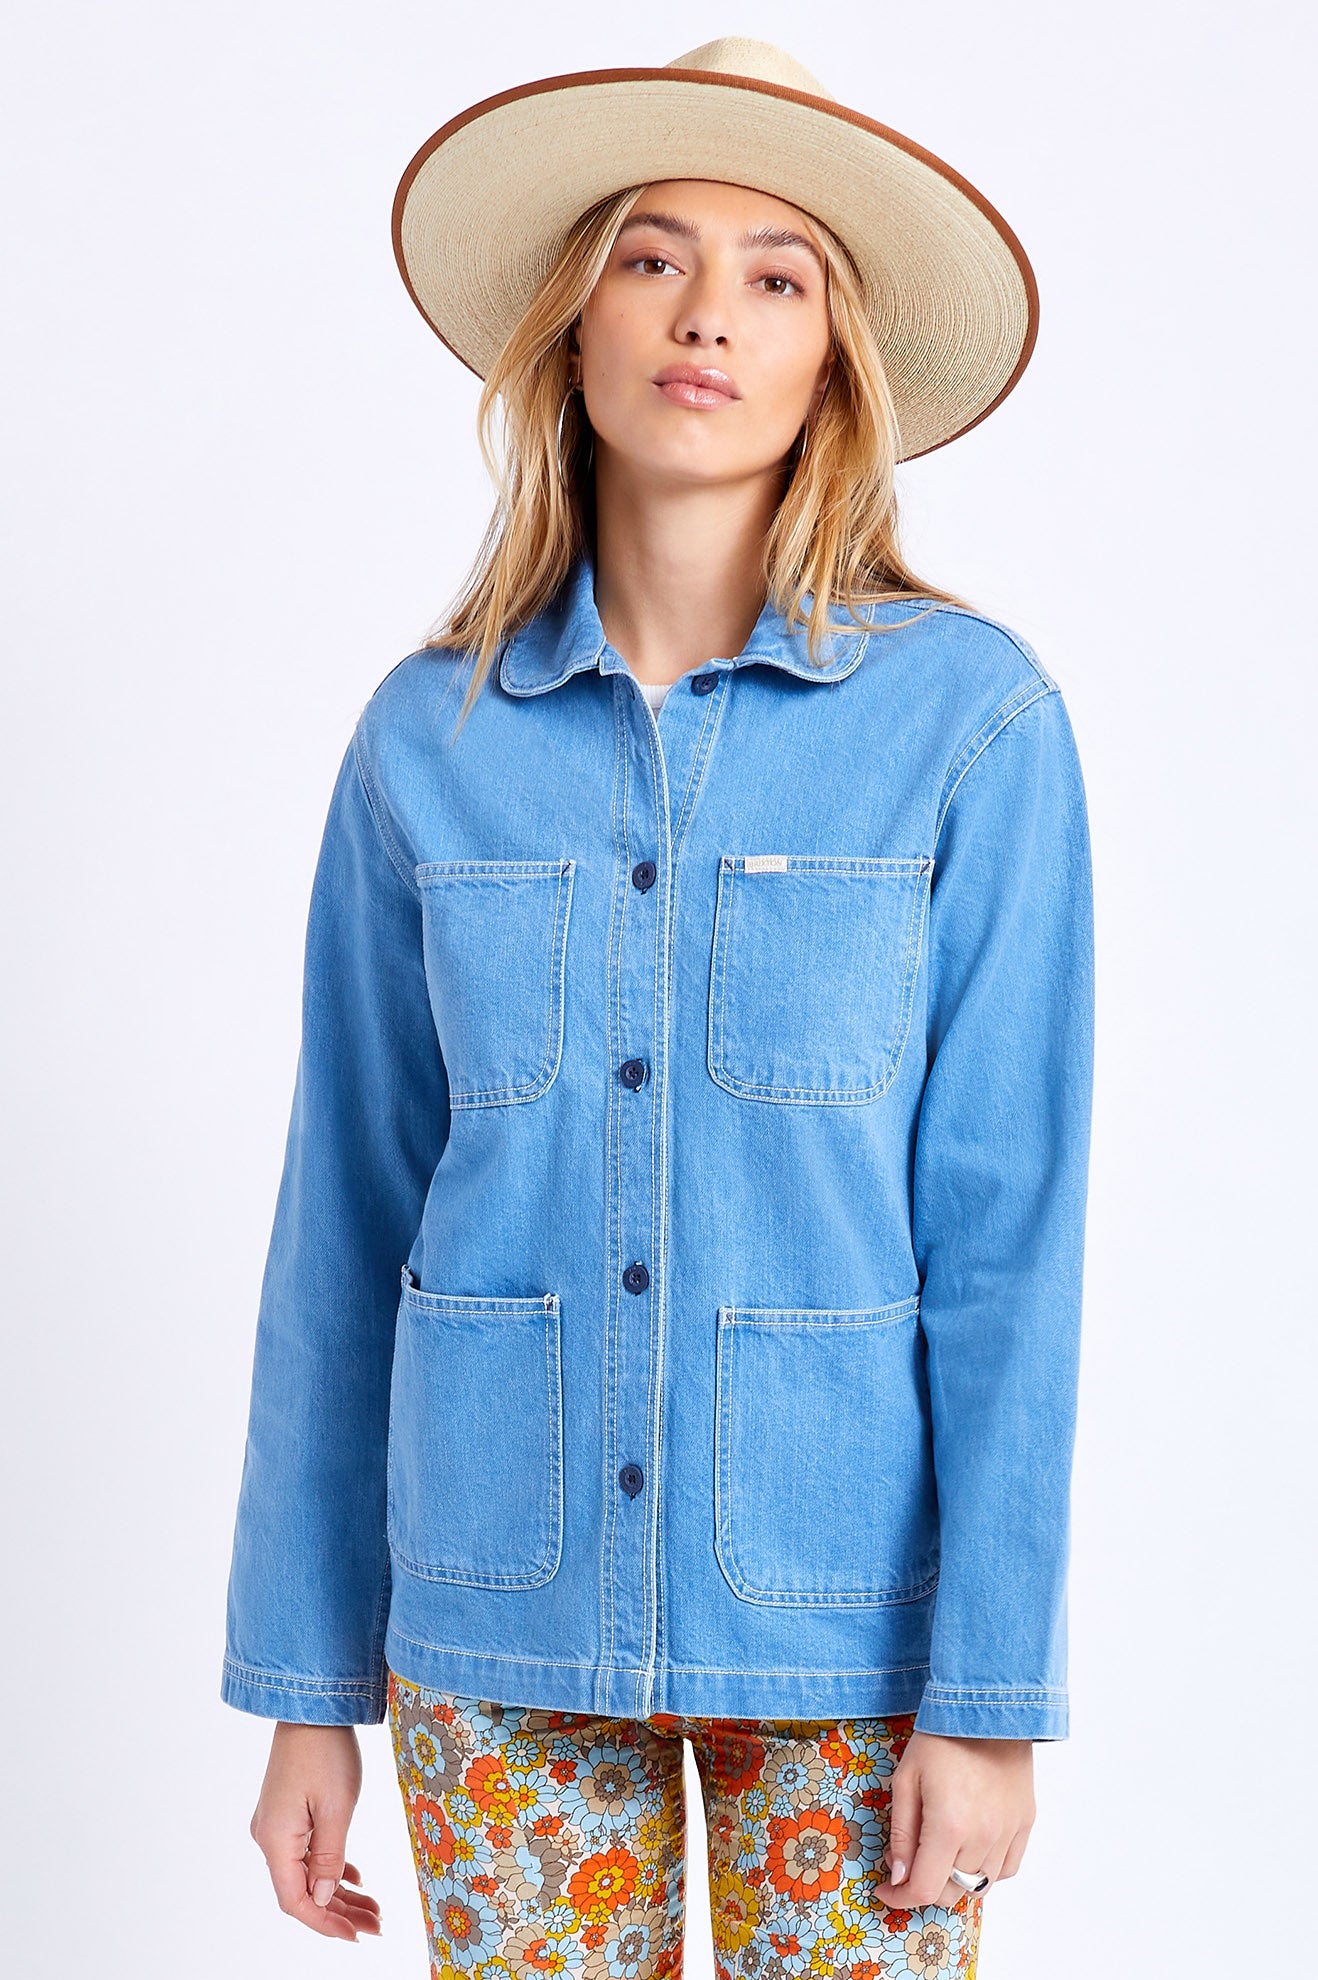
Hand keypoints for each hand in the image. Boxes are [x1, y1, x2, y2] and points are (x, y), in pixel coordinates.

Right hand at [248, 1722, 382, 1940]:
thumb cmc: (325, 1751)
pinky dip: (331, 1868)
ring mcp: (276, 1824)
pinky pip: (306, 1853)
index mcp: (275, 1840)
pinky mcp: (287, 1812)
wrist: (311, 1706)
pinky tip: (355, 1878)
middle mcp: (269, 1837)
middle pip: (302, 1891)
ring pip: (306, 1873)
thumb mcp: (336, 1808)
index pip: (295, 1901)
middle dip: (340, 1912)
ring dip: (339, 1892)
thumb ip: (330, 1859)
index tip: (357, 1935)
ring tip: (373, 1908)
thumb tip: (323, 1900)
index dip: (325, 1923)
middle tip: (376, 1925)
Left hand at [873, 1730, 1034, 1910]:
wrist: (987, 1708)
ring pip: (979, 1887)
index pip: (924, 1889)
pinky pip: (1005, 1869)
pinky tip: (969, 1848)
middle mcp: (983, 1838)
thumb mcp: (906, 1779)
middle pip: (952, 1893)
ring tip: (938, 1852)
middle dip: (924, 1887)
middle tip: (907, 1863)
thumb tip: (898, 1877)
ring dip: (954, 1879)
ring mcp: (1008, 1833)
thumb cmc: (941, 1737)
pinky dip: (985, 1870)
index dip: (900, 1898)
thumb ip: (902, 1834)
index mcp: (949, 1827)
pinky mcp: (1025, 1824)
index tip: (886, 1889)